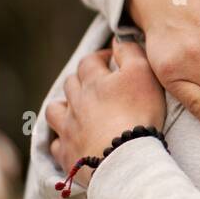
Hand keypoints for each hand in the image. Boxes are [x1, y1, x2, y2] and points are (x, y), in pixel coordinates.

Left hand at [45, 39, 165, 188]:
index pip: (89, 61)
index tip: (111, 59)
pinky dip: (62, 139)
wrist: (125, 158)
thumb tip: (118, 40)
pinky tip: (71, 140)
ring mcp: (68, 128)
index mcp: (93, 81)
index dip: (100, 57)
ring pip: (55, 110)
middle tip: (97, 84)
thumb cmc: (138, 114)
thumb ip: (131, 52)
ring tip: (76, 110)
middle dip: (81, 80)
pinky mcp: (67, 153)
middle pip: (70, 83)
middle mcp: (76, 102)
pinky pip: (56, 143)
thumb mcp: (144, 74)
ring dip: (63, 106)